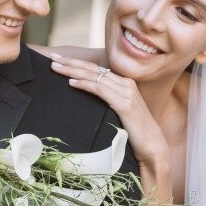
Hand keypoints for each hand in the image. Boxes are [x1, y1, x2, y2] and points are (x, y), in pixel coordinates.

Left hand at [46, 52, 168, 172]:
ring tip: (56, 68)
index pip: (97, 70)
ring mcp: (127, 93)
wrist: (153, 147)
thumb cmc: (134, 134)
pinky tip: (71, 82)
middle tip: (52, 58)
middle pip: (93, 69)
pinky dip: (84, 85)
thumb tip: (89, 98)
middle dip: (71, 62)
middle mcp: (126, 84)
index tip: (59, 60)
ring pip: (94, 77)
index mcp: (125, 84)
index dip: (77, 63)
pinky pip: (100, 90)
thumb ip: (109, 102)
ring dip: (73, 71)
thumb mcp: (120, 113)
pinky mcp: (125, 104)